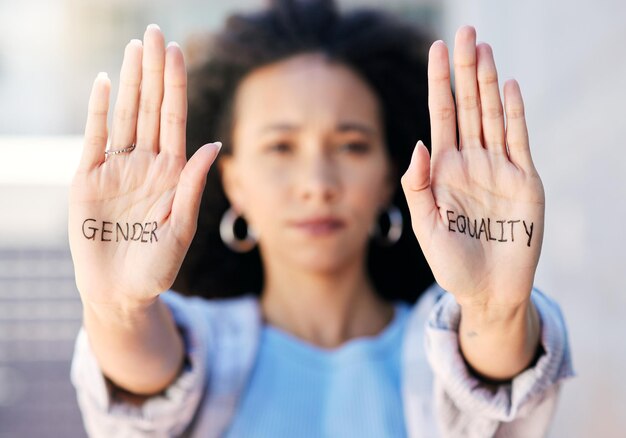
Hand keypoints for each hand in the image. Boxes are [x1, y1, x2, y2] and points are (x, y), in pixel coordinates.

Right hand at [69, 25, 219, 309]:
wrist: (120, 293)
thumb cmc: (156, 267)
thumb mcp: (181, 229)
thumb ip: (191, 187)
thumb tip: (214, 145)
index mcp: (171, 173)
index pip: (174, 120)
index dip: (176, 86)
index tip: (177, 51)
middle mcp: (145, 164)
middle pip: (151, 108)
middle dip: (154, 71)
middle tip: (155, 32)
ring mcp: (117, 169)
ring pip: (126, 116)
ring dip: (131, 81)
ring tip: (136, 47)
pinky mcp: (87, 180)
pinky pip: (94, 139)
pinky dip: (98, 111)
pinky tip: (106, 84)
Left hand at [401, 26, 544, 309]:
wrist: (487, 292)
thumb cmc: (451, 264)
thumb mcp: (426, 226)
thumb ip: (418, 186)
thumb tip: (419, 143)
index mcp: (443, 169)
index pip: (441, 115)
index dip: (439, 82)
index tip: (437, 48)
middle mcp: (470, 161)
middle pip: (467, 106)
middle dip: (465, 70)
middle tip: (466, 31)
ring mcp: (498, 168)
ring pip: (491, 116)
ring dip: (488, 83)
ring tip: (484, 48)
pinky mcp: (524, 182)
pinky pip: (518, 141)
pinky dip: (513, 115)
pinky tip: (507, 88)